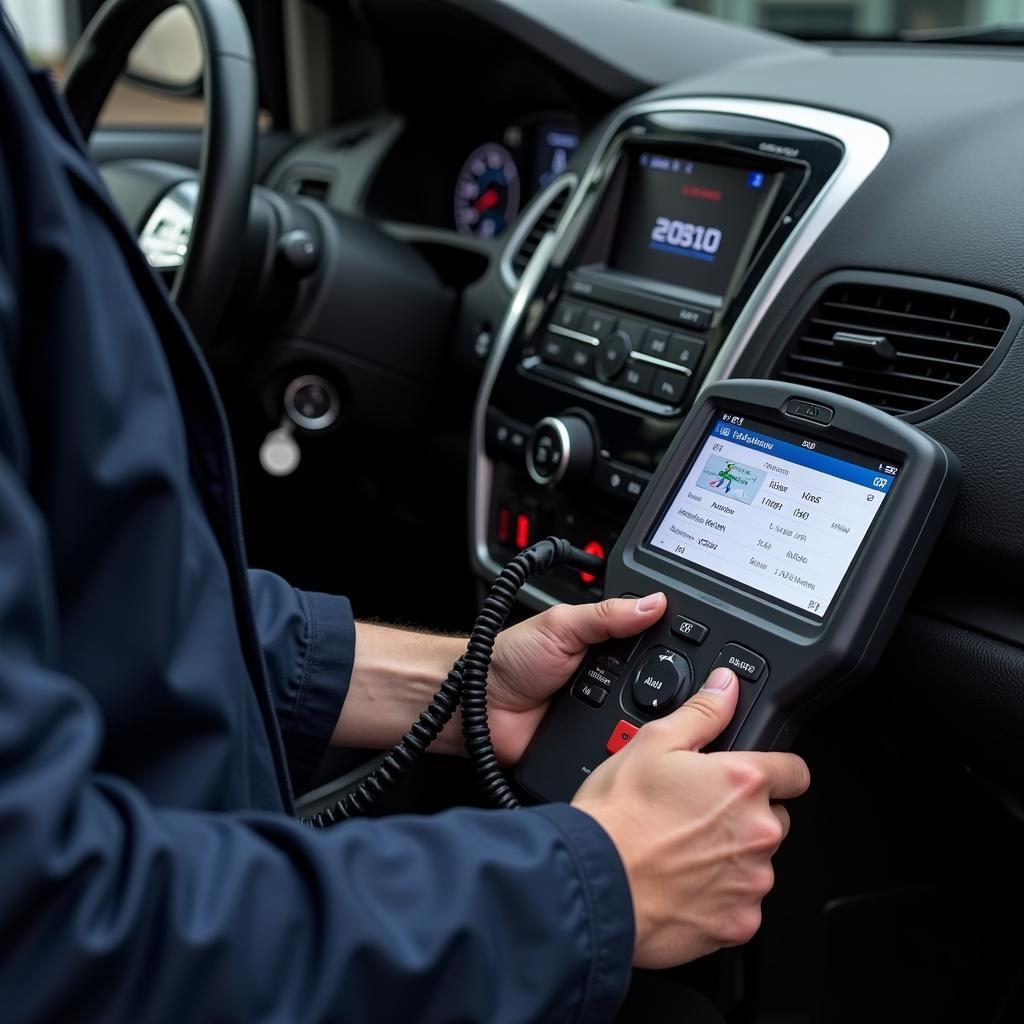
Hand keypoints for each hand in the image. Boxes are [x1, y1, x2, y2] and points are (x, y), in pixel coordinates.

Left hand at [486, 593, 667, 763]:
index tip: (691, 650)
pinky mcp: (593, 745)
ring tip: (623, 708)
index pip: (651, 643)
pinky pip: (620, 747)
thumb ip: (607, 614)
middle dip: (658, 686)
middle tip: (642, 682)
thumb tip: (654, 601)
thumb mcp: (561, 625)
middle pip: (655, 684)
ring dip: (640, 717)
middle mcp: (610, 678)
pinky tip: (619, 736)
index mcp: (606, 643)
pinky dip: (623, 744)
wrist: (475, 705)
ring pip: (643, 719)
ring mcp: (603, 713)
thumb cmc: (508, 659)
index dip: (671, 647)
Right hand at [572, 667, 809, 968]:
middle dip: (743, 817)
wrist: (593, 882)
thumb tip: (726, 686)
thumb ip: (702, 712)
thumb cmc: (618, 814)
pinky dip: (718, 898)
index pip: (795, 772)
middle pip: (773, 819)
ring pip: (756, 864)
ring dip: (731, 858)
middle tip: (695, 816)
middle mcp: (757, 832)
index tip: (756, 779)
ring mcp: (751, 881)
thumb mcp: (653, 742)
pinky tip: (682, 885)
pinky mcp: (739, 924)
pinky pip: (740, 905)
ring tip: (681, 852)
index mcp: (742, 782)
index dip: (776, 771)